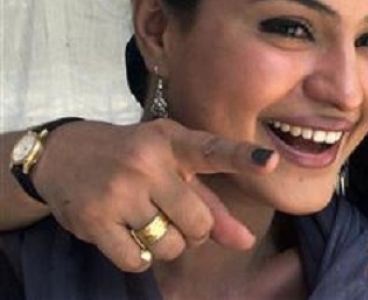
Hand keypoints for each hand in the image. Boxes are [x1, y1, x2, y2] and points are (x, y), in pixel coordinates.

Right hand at [32, 119, 277, 271]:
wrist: (63, 154)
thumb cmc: (133, 159)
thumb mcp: (173, 166)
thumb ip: (212, 204)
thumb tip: (246, 242)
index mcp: (173, 142)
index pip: (213, 151)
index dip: (244, 158)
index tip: (270, 162)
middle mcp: (147, 163)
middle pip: (197, 223)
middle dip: (194, 231)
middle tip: (175, 216)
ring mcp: (119, 191)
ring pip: (169, 245)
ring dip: (167, 245)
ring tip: (149, 222)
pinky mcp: (94, 218)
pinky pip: (137, 260)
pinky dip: (139, 256)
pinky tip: (127, 233)